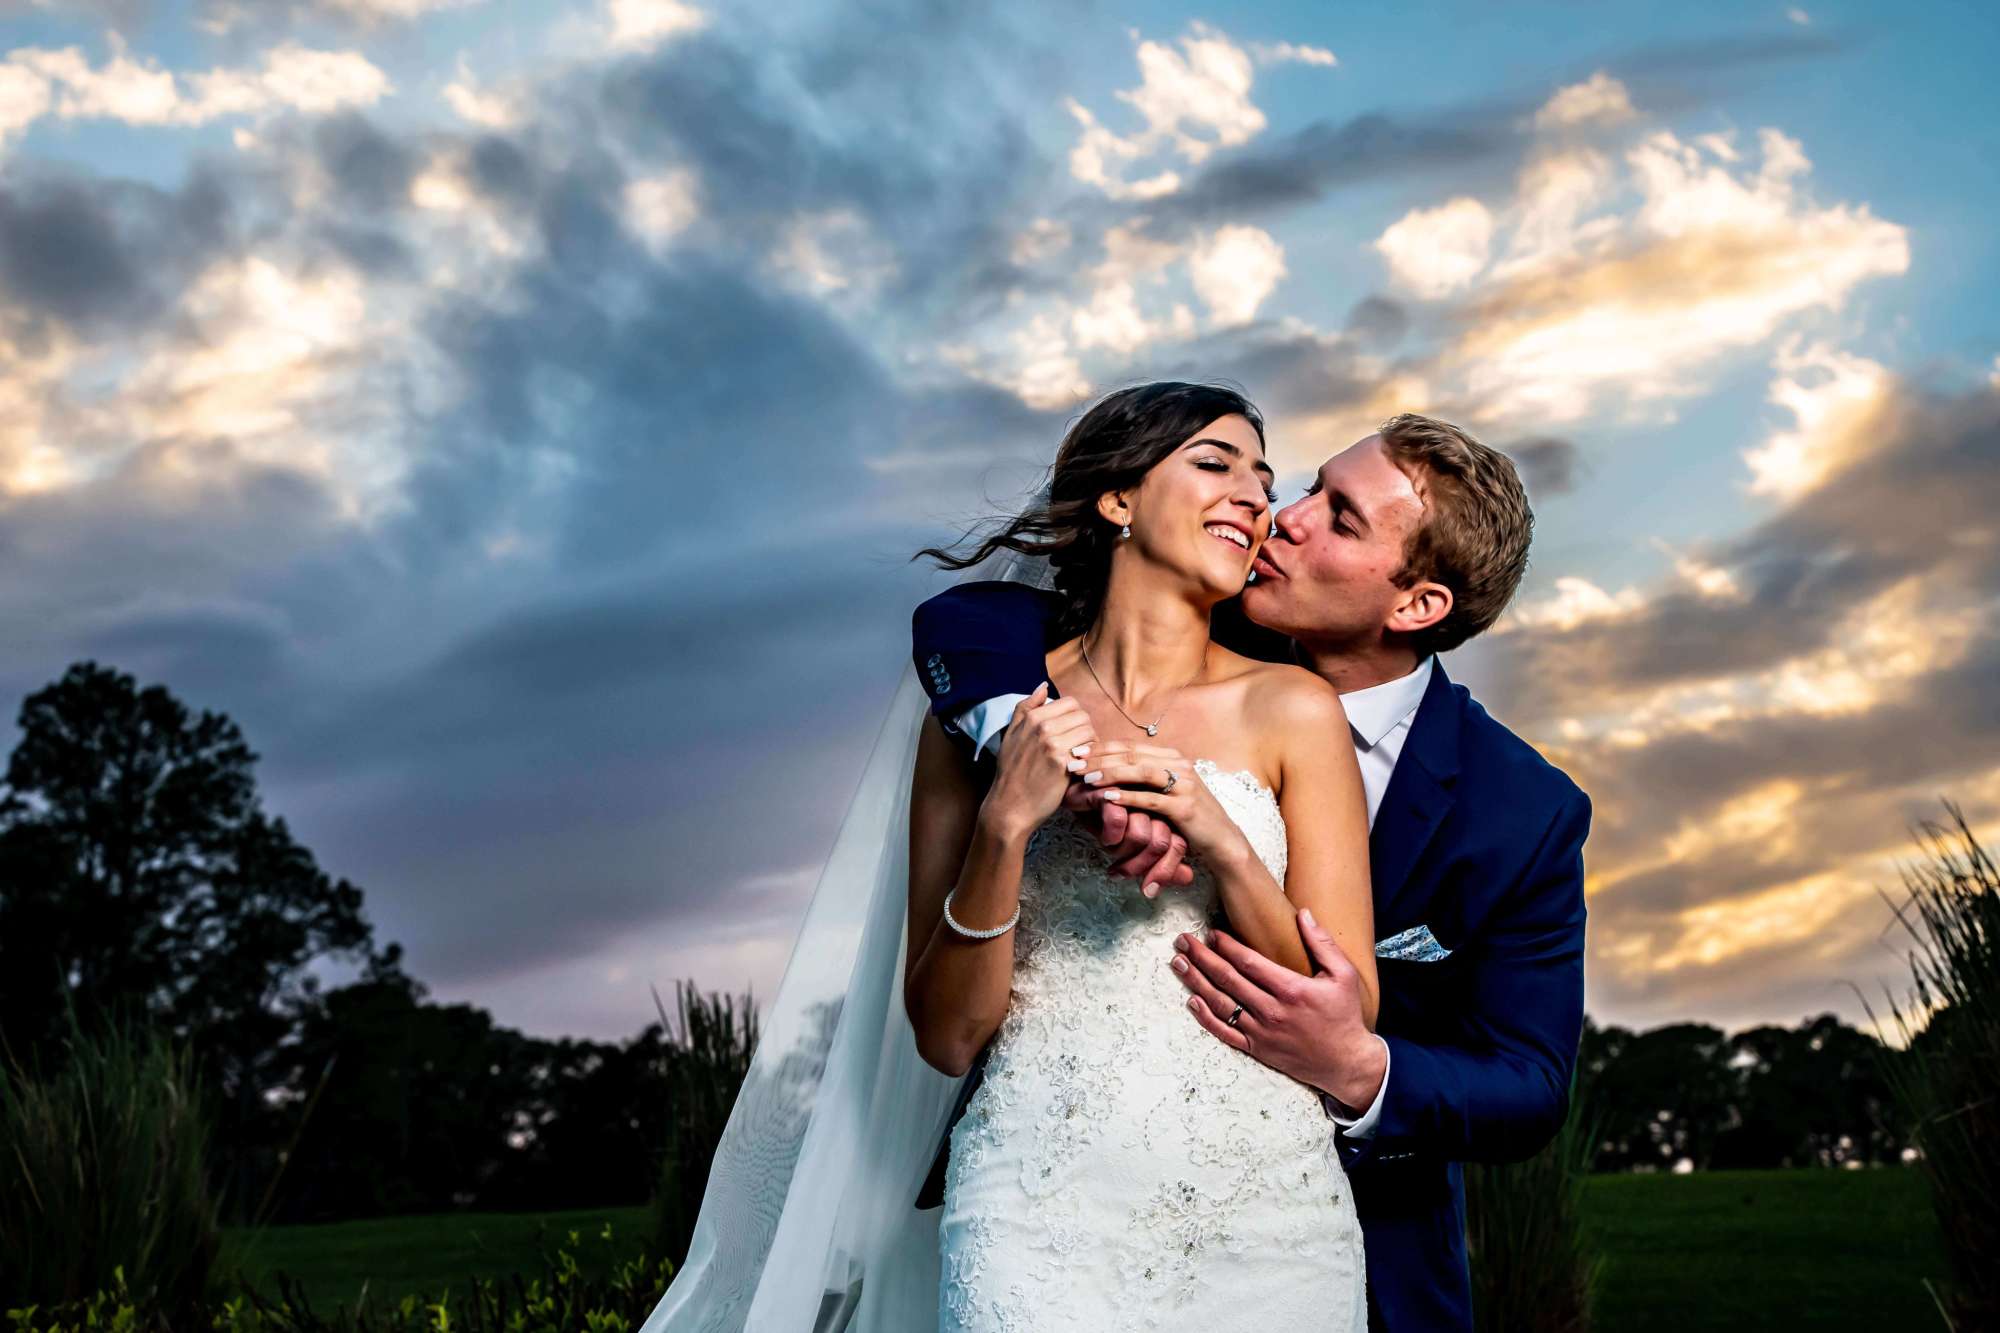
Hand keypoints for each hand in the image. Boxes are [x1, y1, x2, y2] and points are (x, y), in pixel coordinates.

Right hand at [981, 683, 1095, 837]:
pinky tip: (1081, 767)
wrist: (1010, 806)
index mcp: (1032, 718)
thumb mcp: (1010, 735)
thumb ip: (1025, 708)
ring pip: (1088, 731)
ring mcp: (1053, 745)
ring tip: (1081, 757)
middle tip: (1079, 746)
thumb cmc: (1011, 772)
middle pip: (1082, 715)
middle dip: (1084, 729)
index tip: (1071, 732)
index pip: (1070, 703)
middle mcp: (1042, 727)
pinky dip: (1090, 758)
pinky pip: (1089, 750)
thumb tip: (1042, 686)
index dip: (1075, 717)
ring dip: (1090, 743)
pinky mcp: (1063, 763)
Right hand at [1061, 782, 1193, 896]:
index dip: (1166, 870)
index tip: (1148, 890)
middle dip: (1138, 867)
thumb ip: (1163, 858)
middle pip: (1161, 843)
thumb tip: (1189, 878)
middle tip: (1118, 873)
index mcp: (1164, 809)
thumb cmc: (1105, 816)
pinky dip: (1108, 835)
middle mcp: (1154, 799)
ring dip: (1121, 852)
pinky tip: (1103, 835)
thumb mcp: (1133, 842)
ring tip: (1109, 848)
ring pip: (1141, 835)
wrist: (1073, 790)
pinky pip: (1118, 822)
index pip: (1178, 845)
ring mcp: (1135, 791)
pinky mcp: (1112, 787)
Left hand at [1080, 744, 1250, 869]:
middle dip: (1098, 758)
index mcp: (1172, 757)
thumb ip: (1143, 778)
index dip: (1101, 747)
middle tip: (1072, 763)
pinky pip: (1151, 799)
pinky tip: (1107, 798)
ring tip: (1086, 780)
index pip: (1129, 746)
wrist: (1222, 840)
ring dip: (1110, 774)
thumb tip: (1106, 769)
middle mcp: (1179, 765)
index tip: (1076, 751)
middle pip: (1131, 755)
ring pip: (1140, 772)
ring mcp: (1184, 785)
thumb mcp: (1166, 791)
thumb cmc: (1188, 817)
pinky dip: (1127, 797)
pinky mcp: (1185, 807)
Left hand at [1170, 909, 1385, 1111]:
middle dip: (1202, 957)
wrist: (1347, 1063)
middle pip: (1228, 979)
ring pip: (1221, 1004)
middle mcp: (1272, 1010)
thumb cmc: (1345, 1017)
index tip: (1211, 933)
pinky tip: (1192, 1002)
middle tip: (1182, 942)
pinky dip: (1206, 1018)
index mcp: (1291, 989)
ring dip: (1197, 982)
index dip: (1226, 946)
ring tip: (1179, 964)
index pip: (1249, 962)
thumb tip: (1302, 914)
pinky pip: (1225, 1033)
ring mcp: (1262, 1032)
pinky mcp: (1258, 1049)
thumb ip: (1322, 943)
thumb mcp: (1343, 975)